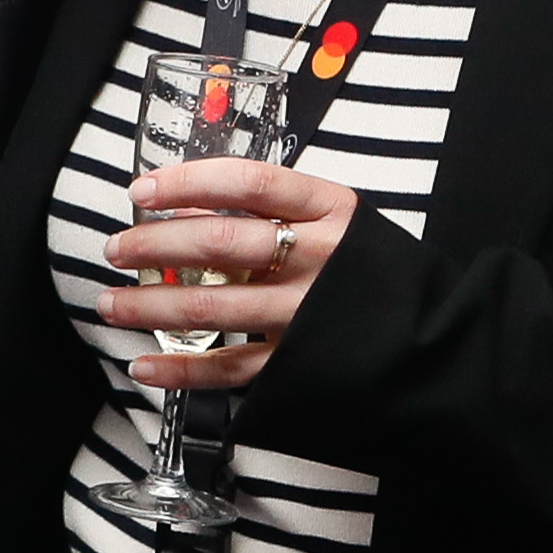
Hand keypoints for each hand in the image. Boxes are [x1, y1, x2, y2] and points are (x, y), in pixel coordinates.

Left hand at [107, 155, 362, 391]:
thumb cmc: (377, 273)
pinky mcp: (299, 365)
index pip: (247, 183)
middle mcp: (318, 259)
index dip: (187, 182)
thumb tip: (190, 209)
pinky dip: (180, 370)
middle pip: (219, 243)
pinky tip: (145, 365)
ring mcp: (306, 314)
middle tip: (116, 249)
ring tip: (111, 304)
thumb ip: (275, 212)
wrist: (441, 339)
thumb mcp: (340, 223)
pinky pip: (228, 368)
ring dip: (149, 306)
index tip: (143, 190)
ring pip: (212, 307)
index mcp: (330, 211)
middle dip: (153, 245)